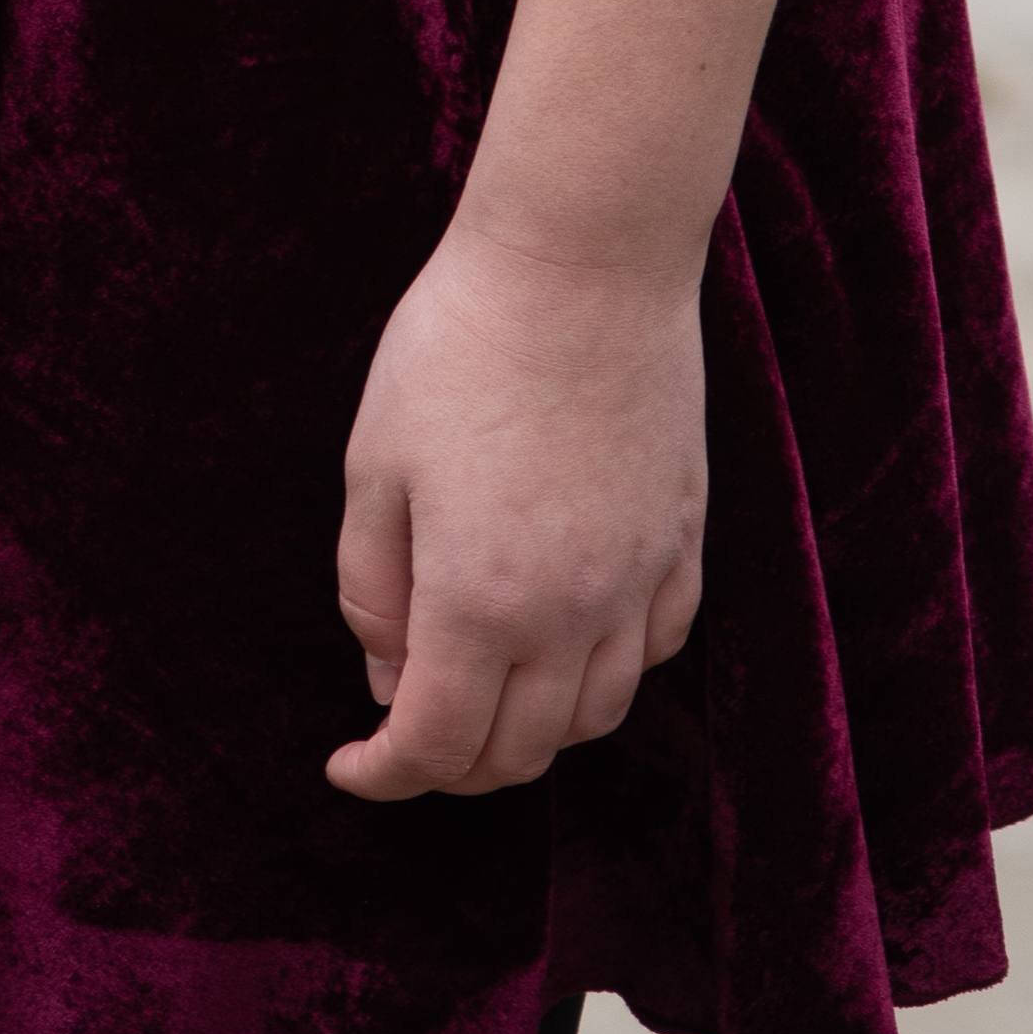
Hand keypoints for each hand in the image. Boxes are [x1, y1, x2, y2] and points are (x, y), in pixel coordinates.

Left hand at [326, 217, 705, 801]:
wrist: (582, 259)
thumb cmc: (458, 345)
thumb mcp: (375, 462)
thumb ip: (372, 586)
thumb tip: (386, 674)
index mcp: (478, 602)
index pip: (434, 746)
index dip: (384, 775)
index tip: (349, 766)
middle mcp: (571, 615)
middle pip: (518, 752)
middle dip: (452, 764)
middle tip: (406, 729)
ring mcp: (639, 581)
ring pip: (593, 717)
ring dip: (531, 731)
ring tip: (482, 692)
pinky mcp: (683, 540)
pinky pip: (654, 650)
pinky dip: (605, 674)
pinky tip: (567, 640)